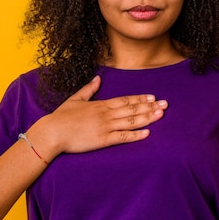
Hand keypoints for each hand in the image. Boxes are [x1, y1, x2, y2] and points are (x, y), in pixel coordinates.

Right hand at [28, 76, 166, 155]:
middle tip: (165, 104)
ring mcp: (105, 127)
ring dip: (148, 117)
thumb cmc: (61, 117)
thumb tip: (97, 79)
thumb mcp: (75, 99)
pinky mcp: (103, 140)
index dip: (140, 98)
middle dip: (150, 106)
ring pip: (131, 121)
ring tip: (161, 114)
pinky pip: (122, 137)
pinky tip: (148, 133)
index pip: (125, 99)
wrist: (52, 132)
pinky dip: (136, 135)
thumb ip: (88, 89)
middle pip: (132, 109)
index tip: (153, 96)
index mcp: (100, 104)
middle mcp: (106, 114)